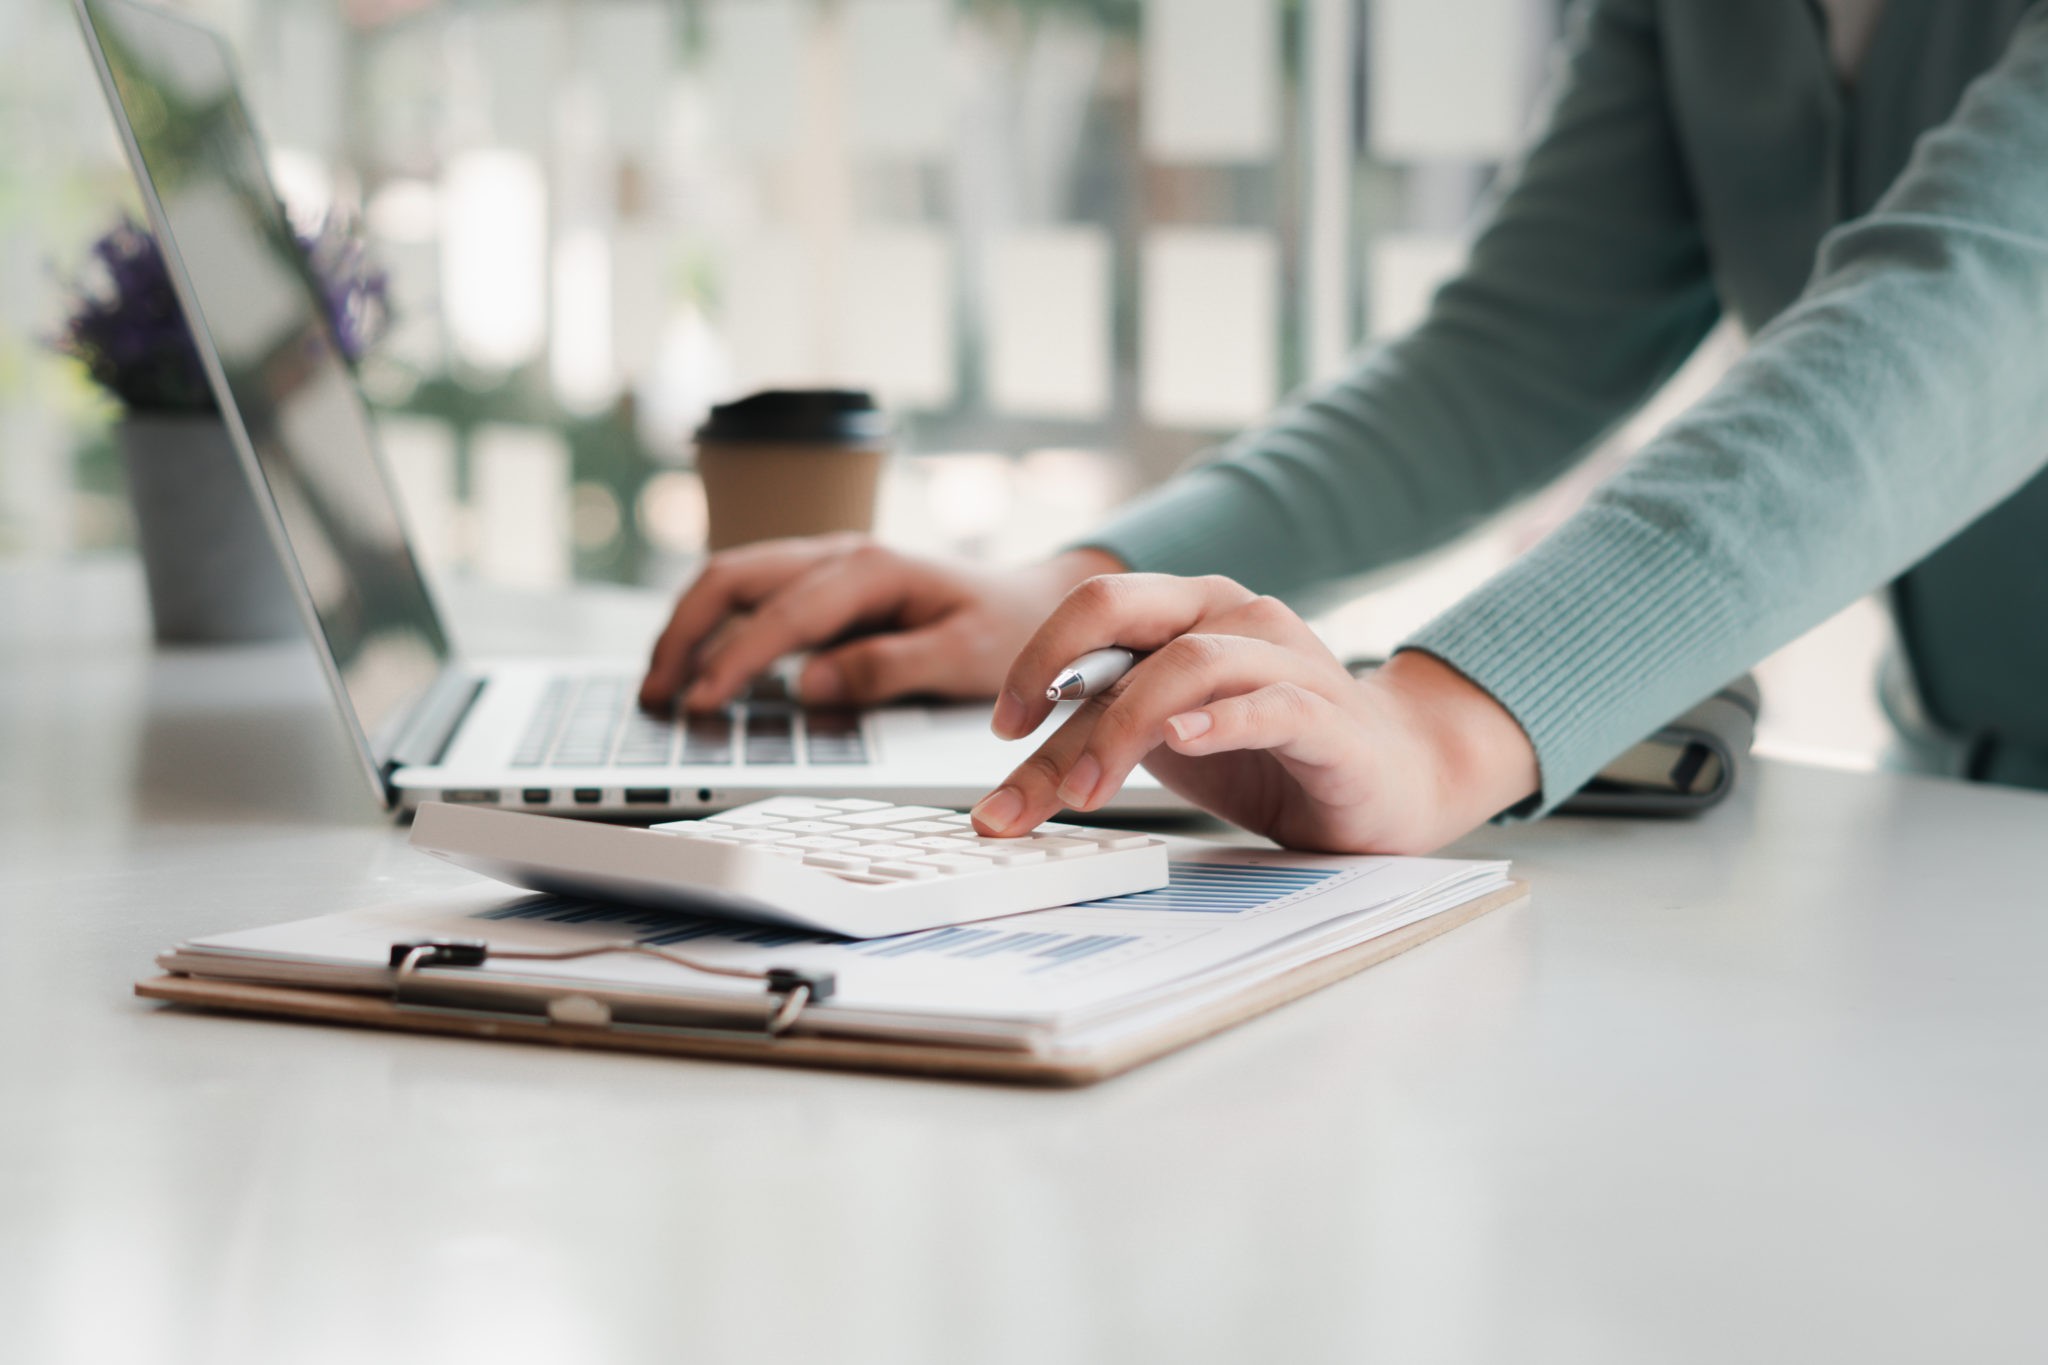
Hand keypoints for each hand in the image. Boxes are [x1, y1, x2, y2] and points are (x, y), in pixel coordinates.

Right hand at [639, 536, 1125, 712]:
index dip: (735, 659)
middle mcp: (838, 555)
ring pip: (730, 581)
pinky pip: (750, 598)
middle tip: (655, 694)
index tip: (701, 702)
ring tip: (659, 687)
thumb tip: (812, 684)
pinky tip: (697, 670)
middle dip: (683, 633)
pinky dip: (711, 628)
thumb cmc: (1007, 629)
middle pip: (731, 577)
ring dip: (687, 628)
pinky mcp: (819, 588)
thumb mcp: (965, 656)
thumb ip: (889, 669)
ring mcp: (824, 567)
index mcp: (872, 569)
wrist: (1032, 602)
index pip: (783, 614)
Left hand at [967, 573, 1539, 853]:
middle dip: (1052, 667)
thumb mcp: (1165, 746)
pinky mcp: (1330, 715)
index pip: (1090, 620)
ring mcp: (1285, 657)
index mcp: (1185, 611)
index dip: (1032, 667)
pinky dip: (1222, 720)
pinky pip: (1272, 703)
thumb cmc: (1272, 755)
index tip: (998, 732)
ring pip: (1189, 661)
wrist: (1397, 777)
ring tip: (1086, 789)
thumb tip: (1005, 788)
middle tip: (1015, 739)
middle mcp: (1231, 615)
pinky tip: (1184, 740)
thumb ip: (1097, 741)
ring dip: (1124, 724)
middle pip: (1121, 604)